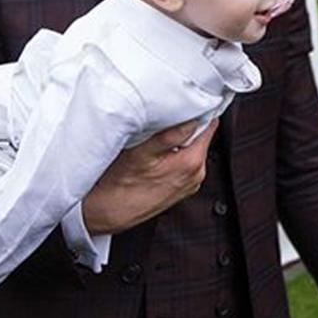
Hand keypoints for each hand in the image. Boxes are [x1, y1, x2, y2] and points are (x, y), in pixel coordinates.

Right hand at [81, 119, 217, 234]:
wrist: (107, 213)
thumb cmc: (119, 185)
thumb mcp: (142, 151)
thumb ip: (170, 133)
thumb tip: (191, 118)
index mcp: (192, 162)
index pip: (210, 124)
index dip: (198, 110)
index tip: (185, 104)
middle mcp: (196, 175)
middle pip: (200, 137)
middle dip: (186, 127)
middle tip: (164, 124)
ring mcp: (190, 184)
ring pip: (191, 149)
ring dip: (178, 142)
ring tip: (156, 143)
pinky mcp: (181, 189)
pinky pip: (184, 163)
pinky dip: (174, 156)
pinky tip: (155, 159)